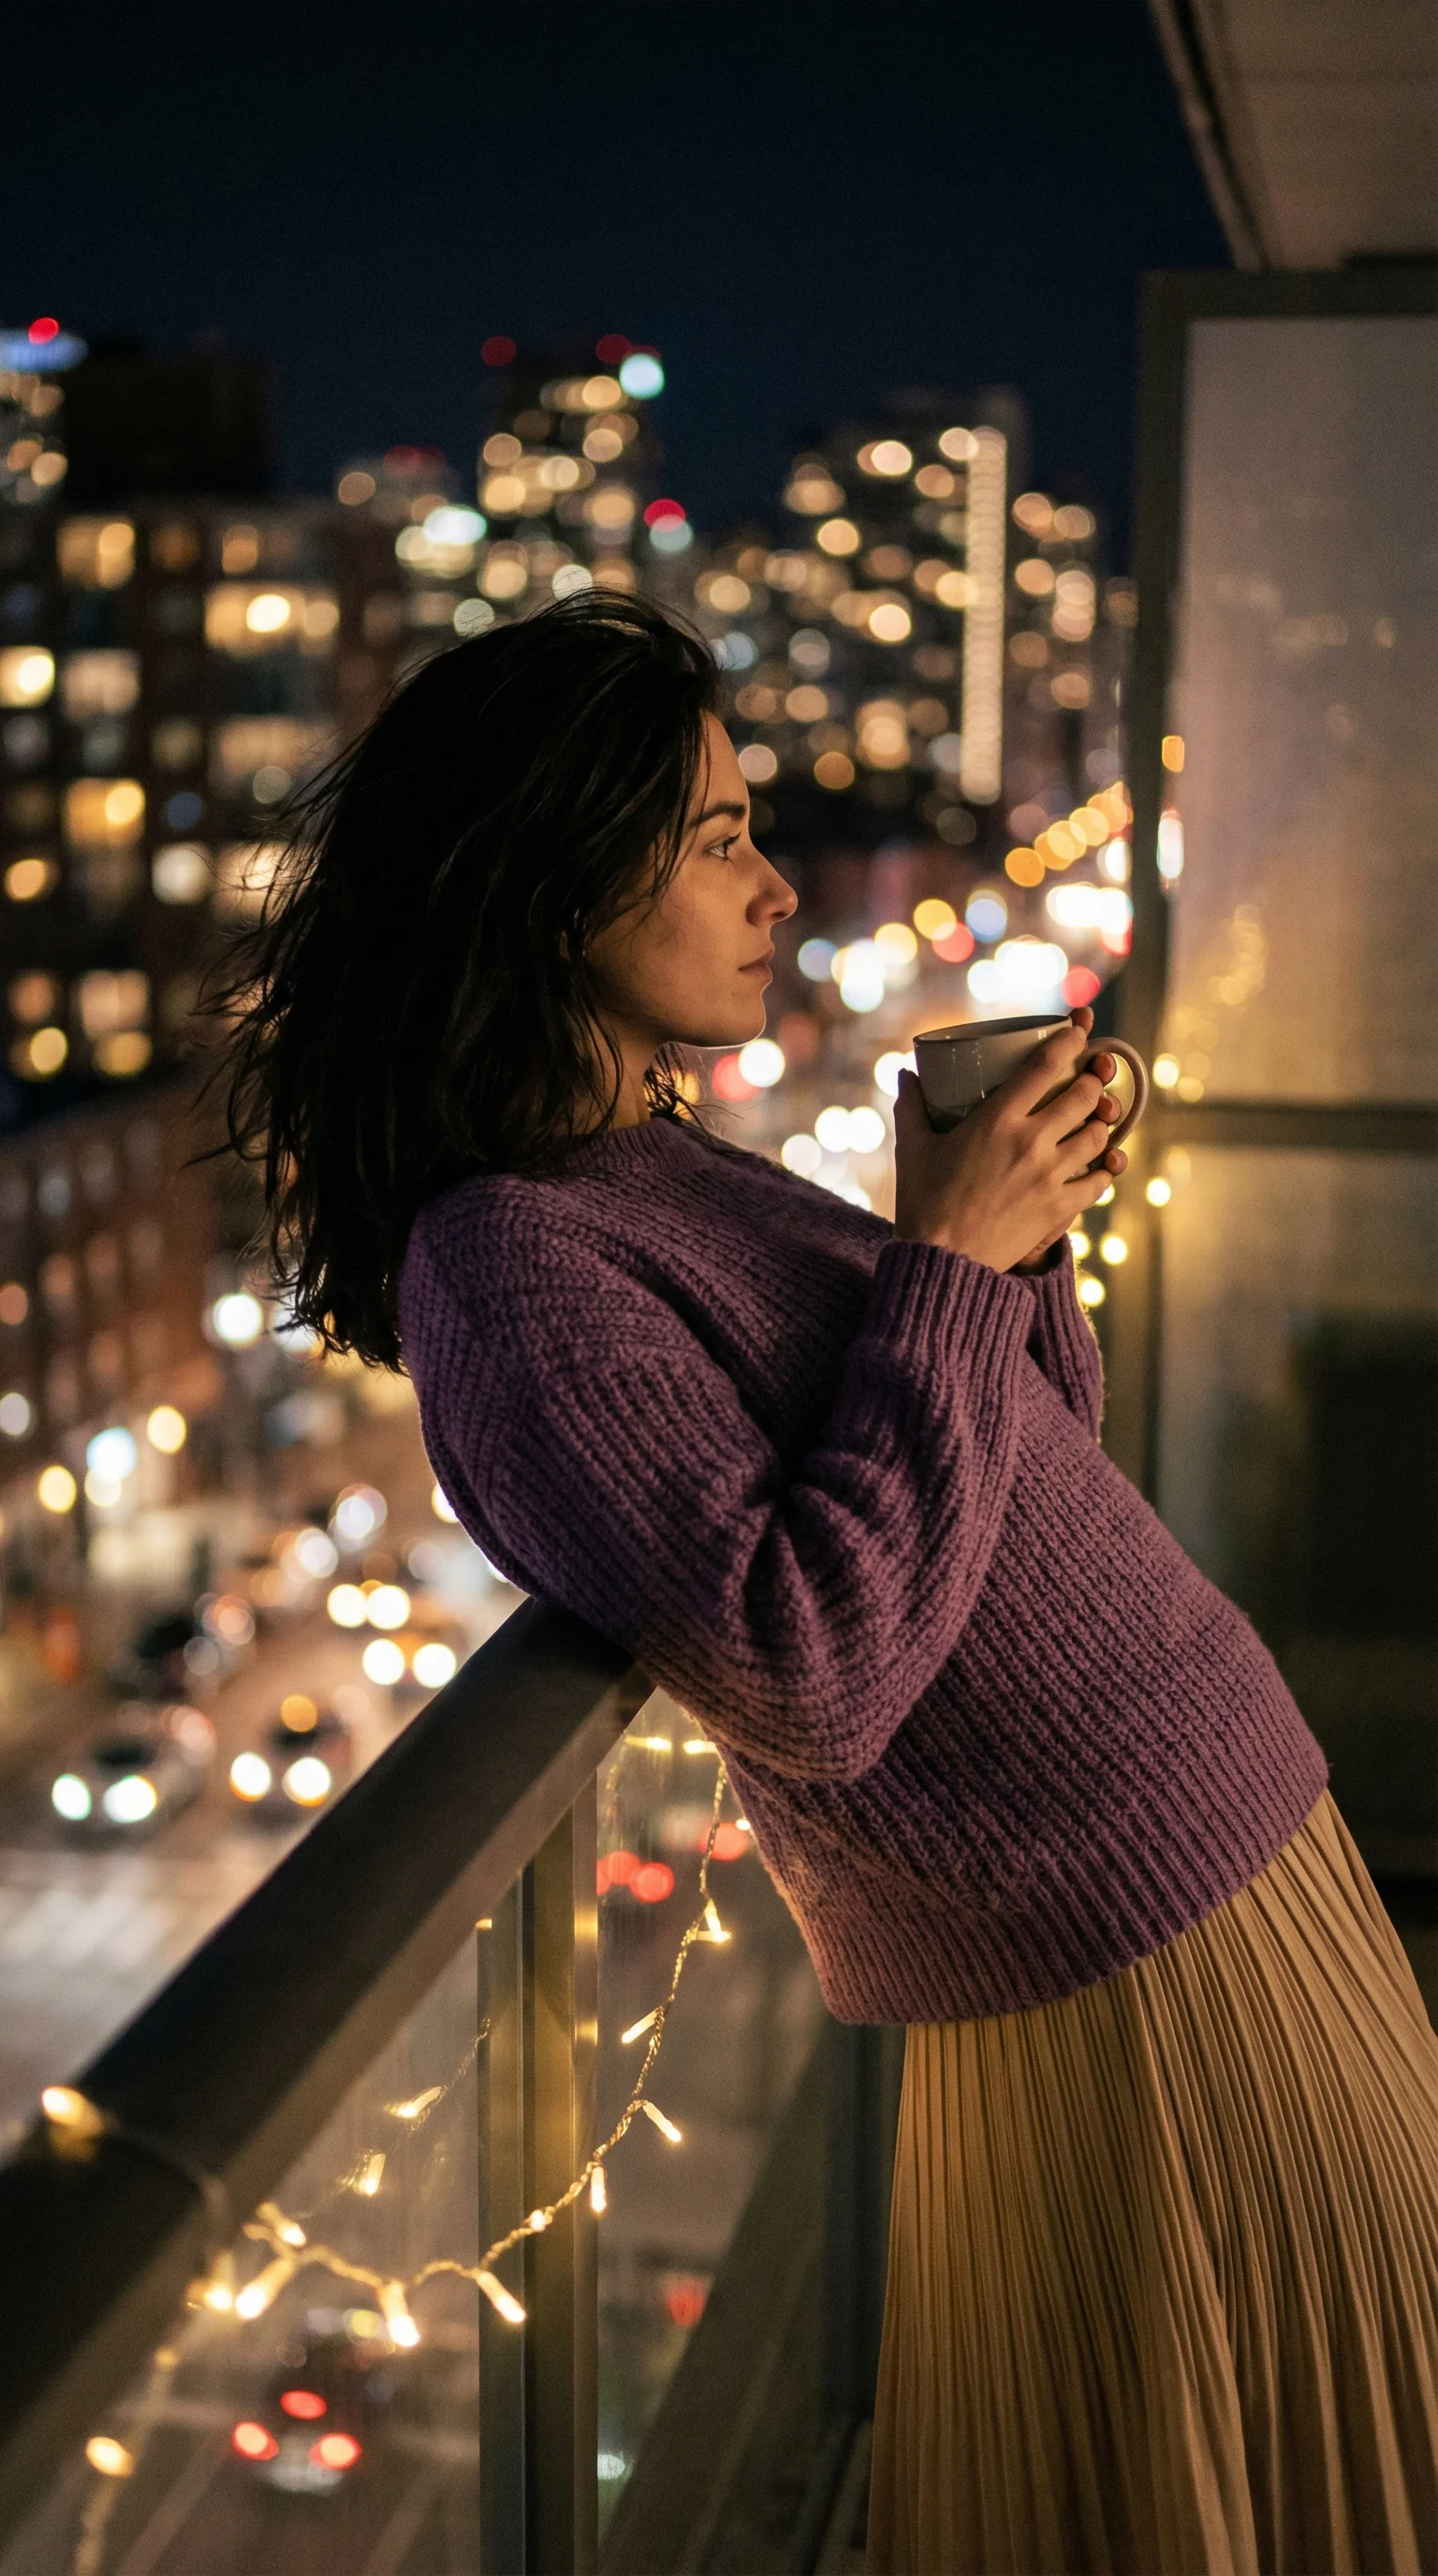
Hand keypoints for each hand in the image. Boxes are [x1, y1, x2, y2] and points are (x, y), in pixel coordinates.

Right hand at [892, 1008, 1128, 1274]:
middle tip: (1088, 1079)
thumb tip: (906, 1074)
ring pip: (1098, 1135)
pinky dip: (1104, 1170)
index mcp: (996, 1119)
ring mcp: (1049, 1175)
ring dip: (1101, 1123)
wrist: (942, 1262)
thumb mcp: (913, 1149)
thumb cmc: (923, 1203)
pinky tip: (1100, 1165)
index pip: (1045, 1065)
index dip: (1070, 1041)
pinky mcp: (1060, 1208)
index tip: (1079, 1031)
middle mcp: (1030, 1141)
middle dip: (1092, 1081)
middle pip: (1084, 1095)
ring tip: (1094, 1120)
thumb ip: (911, 1107)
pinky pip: (1100, 1181)